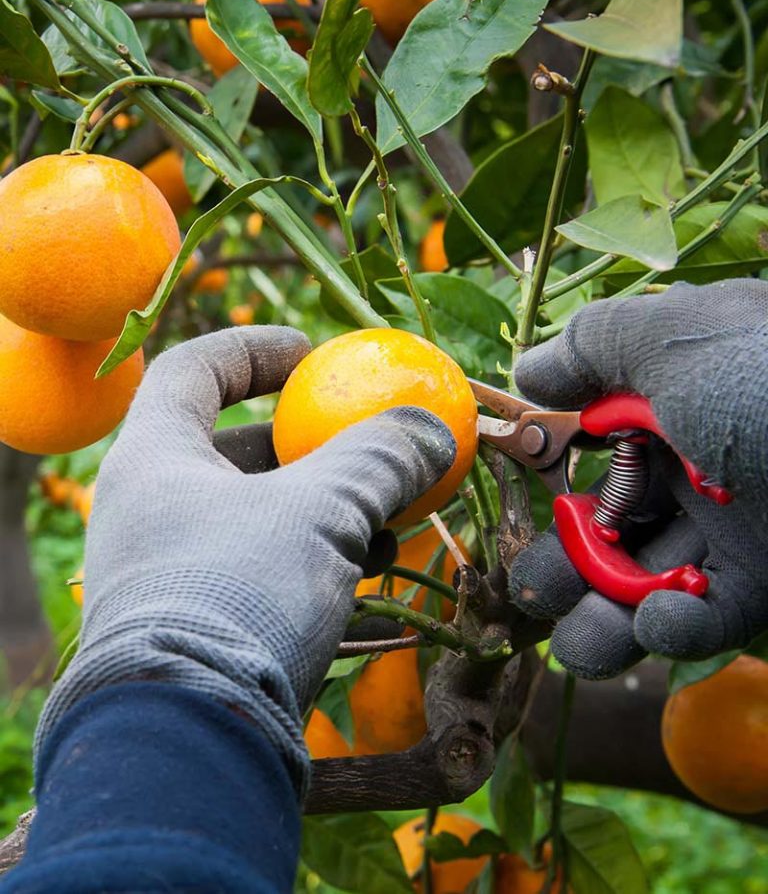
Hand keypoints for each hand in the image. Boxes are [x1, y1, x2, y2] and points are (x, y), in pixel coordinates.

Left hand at [36, 327, 455, 786]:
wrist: (187, 744)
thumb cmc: (239, 598)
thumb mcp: (322, 511)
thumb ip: (380, 457)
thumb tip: (435, 426)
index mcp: (154, 458)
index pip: (192, 369)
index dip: (254, 348)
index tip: (313, 353)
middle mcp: (152, 510)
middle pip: (233, 447)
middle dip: (306, 443)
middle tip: (363, 445)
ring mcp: (174, 571)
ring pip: (258, 513)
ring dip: (327, 506)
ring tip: (387, 514)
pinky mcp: (204, 624)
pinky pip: (265, 568)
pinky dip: (318, 556)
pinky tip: (370, 569)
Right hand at [508, 279, 767, 678]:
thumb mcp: (674, 337)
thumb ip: (590, 346)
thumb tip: (529, 369)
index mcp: (671, 395)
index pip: (588, 444)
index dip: (547, 479)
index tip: (515, 506)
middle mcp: (696, 460)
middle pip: (609, 522)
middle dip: (564, 564)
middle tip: (533, 592)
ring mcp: (734, 525)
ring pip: (646, 578)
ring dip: (604, 616)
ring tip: (579, 642)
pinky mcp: (767, 581)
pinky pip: (708, 614)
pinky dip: (675, 628)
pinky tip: (660, 625)